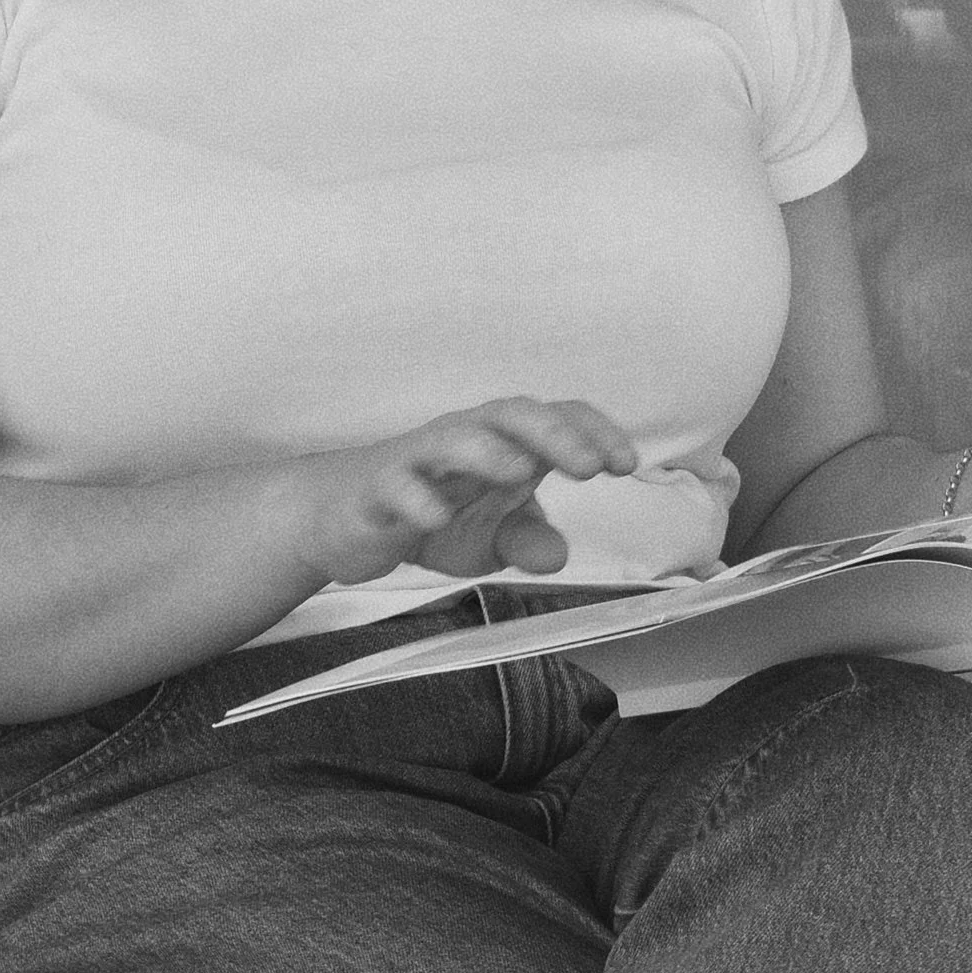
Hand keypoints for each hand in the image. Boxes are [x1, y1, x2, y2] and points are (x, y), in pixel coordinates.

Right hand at [291, 396, 639, 590]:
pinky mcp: (377, 488)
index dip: (593, 433)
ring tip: (520, 473)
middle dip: (553, 435)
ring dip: (487, 451)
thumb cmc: (431, 512)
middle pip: (510, 416)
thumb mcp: (490, 538)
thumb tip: (558, 556)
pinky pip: (395, 486)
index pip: (554, 419)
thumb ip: (527, 540)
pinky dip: (416, 499)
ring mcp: (418, 460)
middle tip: (589, 465)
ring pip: (452, 439)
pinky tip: (436, 518)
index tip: (626, 464)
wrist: (345, 518)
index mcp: (502, 442)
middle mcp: (464, 438)